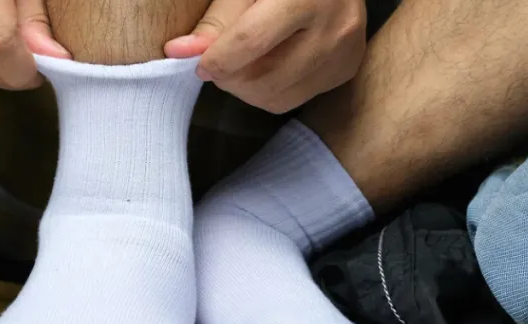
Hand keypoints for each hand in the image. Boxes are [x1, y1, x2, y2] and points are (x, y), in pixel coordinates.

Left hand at [165, 0, 366, 113]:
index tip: (198, 64)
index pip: (251, 42)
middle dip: (230, 78)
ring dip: (247, 89)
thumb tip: (180, 52)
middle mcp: (334, 28)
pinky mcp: (347, 69)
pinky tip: (269, 65)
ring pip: (278, 97)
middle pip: (265, 78)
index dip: (218, 58)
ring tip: (242, 64)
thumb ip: (217, 20)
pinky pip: (295, 98)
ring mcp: (344, 53)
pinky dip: (270, 90)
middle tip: (218, 63)